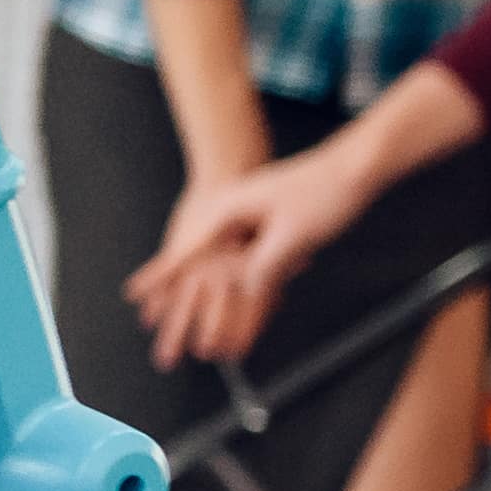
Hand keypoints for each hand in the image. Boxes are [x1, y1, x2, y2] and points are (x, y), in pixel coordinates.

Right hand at [133, 146, 364, 373]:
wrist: (355, 168)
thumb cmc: (326, 191)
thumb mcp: (294, 234)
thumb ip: (266, 266)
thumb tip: (247, 292)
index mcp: (229, 207)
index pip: (186, 248)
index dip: (160, 274)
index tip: (135, 292)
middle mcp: (232, 213)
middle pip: (196, 260)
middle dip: (175, 292)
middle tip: (151, 317)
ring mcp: (249, 220)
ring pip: (219, 266)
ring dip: (208, 296)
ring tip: (191, 322)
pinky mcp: (266, 228)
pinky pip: (244, 263)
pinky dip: (239, 286)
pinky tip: (239, 307)